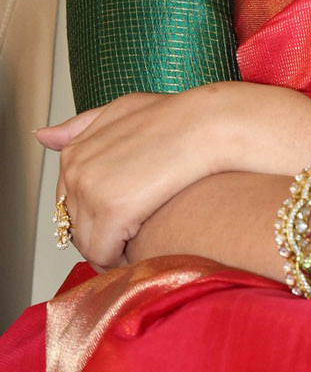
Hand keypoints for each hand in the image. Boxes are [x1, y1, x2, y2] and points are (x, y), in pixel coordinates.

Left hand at [37, 92, 228, 269]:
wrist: (207, 124)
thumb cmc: (174, 117)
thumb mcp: (121, 111)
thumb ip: (80, 127)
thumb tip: (41, 136)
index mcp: (74, 153)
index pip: (69, 207)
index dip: (97, 219)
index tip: (124, 224)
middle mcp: (74, 172)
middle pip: (76, 228)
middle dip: (103, 237)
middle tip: (136, 237)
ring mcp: (90, 191)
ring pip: (88, 245)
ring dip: (113, 252)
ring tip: (143, 245)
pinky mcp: (113, 211)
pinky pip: (104, 254)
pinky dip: (121, 260)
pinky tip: (146, 249)